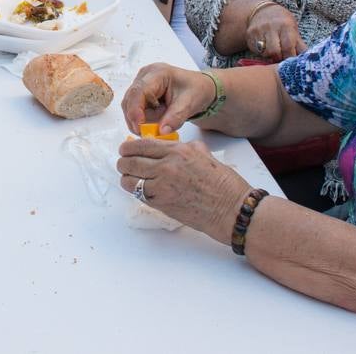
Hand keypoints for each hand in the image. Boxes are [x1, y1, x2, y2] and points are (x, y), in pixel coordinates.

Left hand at [117, 138, 247, 242]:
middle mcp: (166, 166)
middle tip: (124, 164)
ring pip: (129, 179)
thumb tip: (170, 147)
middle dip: (123, 162)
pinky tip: (140, 190)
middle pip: (130, 161)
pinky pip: (139, 194)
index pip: (142, 145)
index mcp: (177, 150)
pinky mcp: (161, 203)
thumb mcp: (204, 154)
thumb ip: (184, 148)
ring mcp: (162, 185)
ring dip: (127, 178)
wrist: (231, 209)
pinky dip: (136, 191)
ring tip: (130, 178)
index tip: (125, 150)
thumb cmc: (223, 184)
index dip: (128, 148)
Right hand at [120, 62, 216, 135]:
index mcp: (157, 73)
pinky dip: (144, 118)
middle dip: (138, 118)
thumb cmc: (196, 90)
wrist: (199, 88)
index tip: (139, 128)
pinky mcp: (141, 93)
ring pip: (130, 106)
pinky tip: (158, 118)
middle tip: (151, 131)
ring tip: (161, 119)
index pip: (138, 91)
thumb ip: (175, 117)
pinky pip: (135, 109)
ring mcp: (141, 83)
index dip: (135, 111)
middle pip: (130, 100)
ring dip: (142, 119)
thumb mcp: (190, 104)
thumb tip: (161, 132)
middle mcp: (145, 76)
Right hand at [245, 2, 305, 61]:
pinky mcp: (250, 35)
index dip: (290, 57)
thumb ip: (299, 45)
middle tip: (281, 58)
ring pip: (264, 53)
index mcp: (285, 25)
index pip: (288, 46)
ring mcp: (258, 30)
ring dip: (270, 56)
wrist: (262, 11)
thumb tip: (308, 59)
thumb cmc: (282, 23)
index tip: (291, 61)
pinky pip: (256, 50)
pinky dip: (262, 52)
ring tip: (274, 53)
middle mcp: (271, 27)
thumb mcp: (293, 30)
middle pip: (274, 51)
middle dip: (279, 58)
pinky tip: (265, 48)